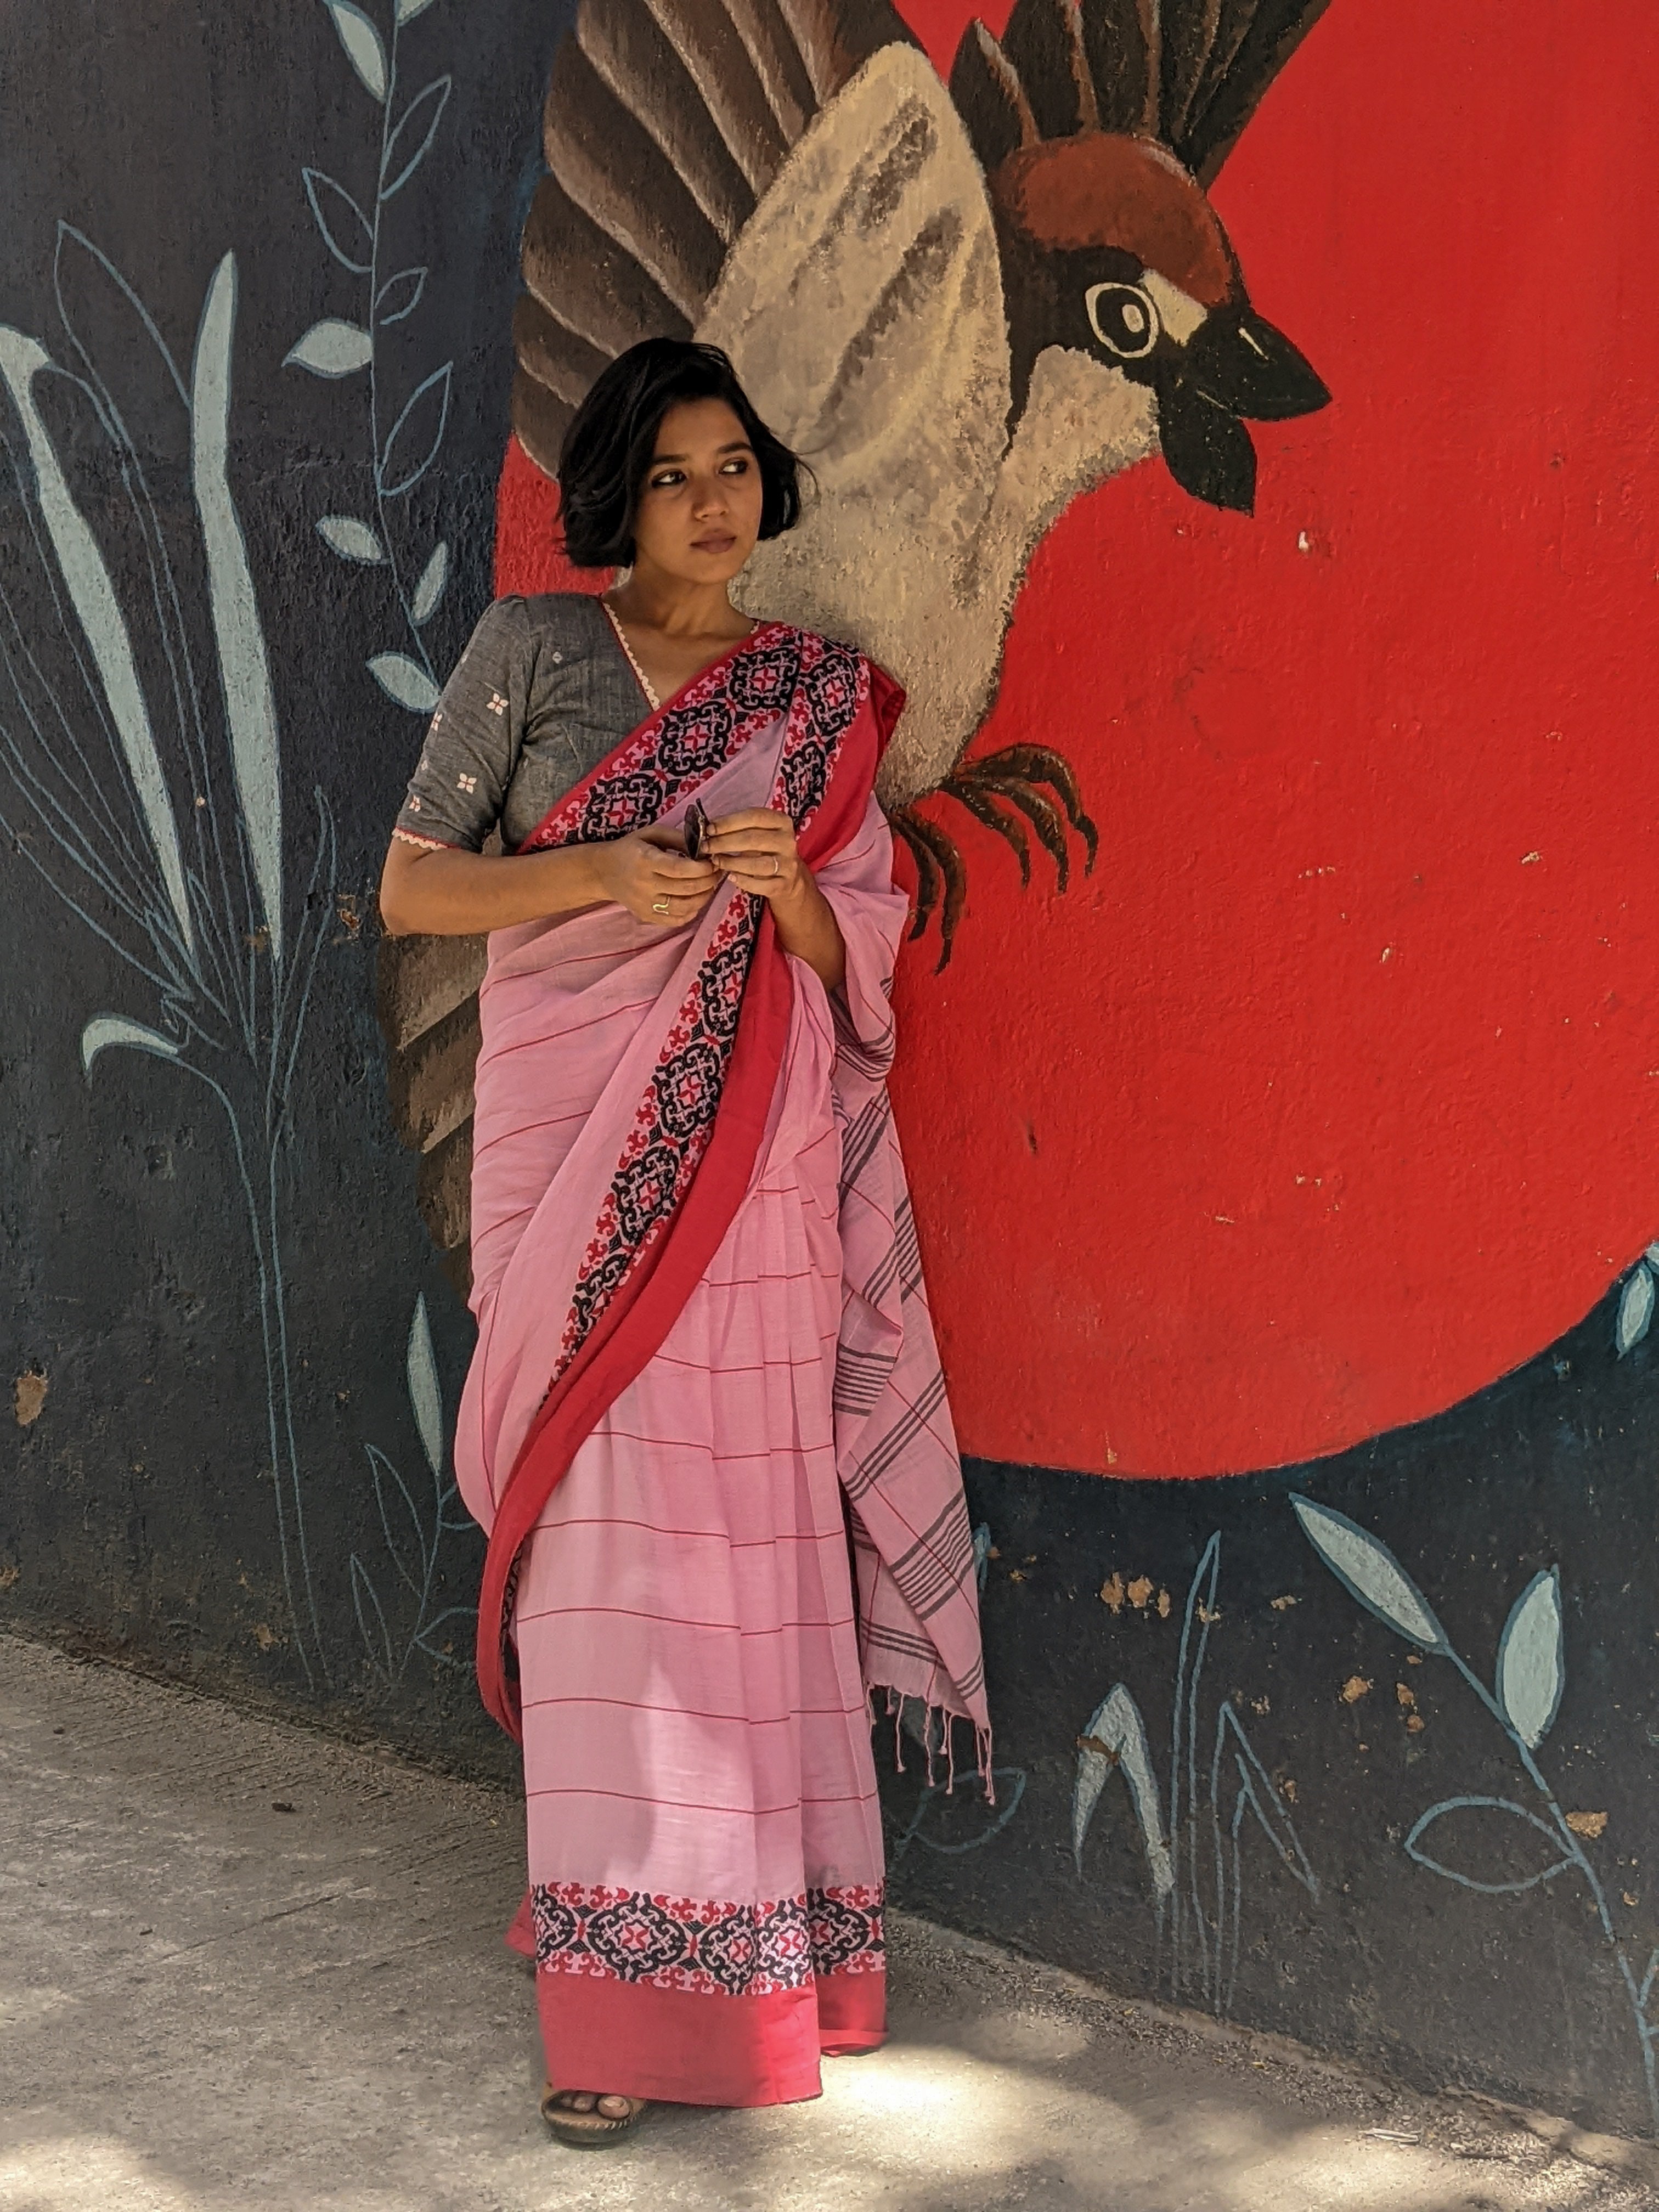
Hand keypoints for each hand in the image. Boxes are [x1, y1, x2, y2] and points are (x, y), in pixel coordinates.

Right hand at [592, 825, 719, 925]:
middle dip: (709, 881)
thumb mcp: (651, 834)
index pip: (680, 869)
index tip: (712, 861)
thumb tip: (703, 847)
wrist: (603, 872)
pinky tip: (696, 899)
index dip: (702, 868)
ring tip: (710, 885)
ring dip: (704, 897)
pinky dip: (693, 911)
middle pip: (686, 888)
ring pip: (685, 907)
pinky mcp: (647, 916)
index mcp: (646, 861)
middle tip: (717, 872)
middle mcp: (645, 885)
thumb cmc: (630, 849)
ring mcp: (646, 904)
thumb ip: (678, 838)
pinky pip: (677, 920)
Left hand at [702, 809, 807, 905]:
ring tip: (716, 861)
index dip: (729, 822)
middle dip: (725, 842)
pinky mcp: (784, 884)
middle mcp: (788, 841)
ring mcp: (788, 864)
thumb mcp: (760, 833)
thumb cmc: (767, 850)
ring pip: (757, 863)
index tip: (710, 829)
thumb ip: (740, 828)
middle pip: (753, 839)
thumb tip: (710, 829)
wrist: (790, 877)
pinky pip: (760, 884)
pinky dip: (743, 881)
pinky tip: (730, 877)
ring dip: (731, 862)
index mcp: (782, 822)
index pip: (754, 817)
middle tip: (707, 847)